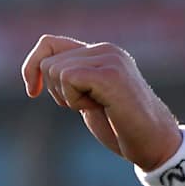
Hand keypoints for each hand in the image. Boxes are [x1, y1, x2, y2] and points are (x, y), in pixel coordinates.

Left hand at [21, 36, 182, 171]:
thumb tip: (39, 70)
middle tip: (87, 106)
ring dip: (68, 98)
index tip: (33, 91)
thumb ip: (72, 80)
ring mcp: (109, 58)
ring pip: (56, 70)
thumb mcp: (88, 98)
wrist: (152, 143)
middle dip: (57, 92)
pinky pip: (69, 78)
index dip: (32, 66)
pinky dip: (75, 100)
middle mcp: (105, 49)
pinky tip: (99, 107)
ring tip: (97, 106)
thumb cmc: (121, 127)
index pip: (48, 43)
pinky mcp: (111, 74)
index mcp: (99, 52)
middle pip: (48, 63)